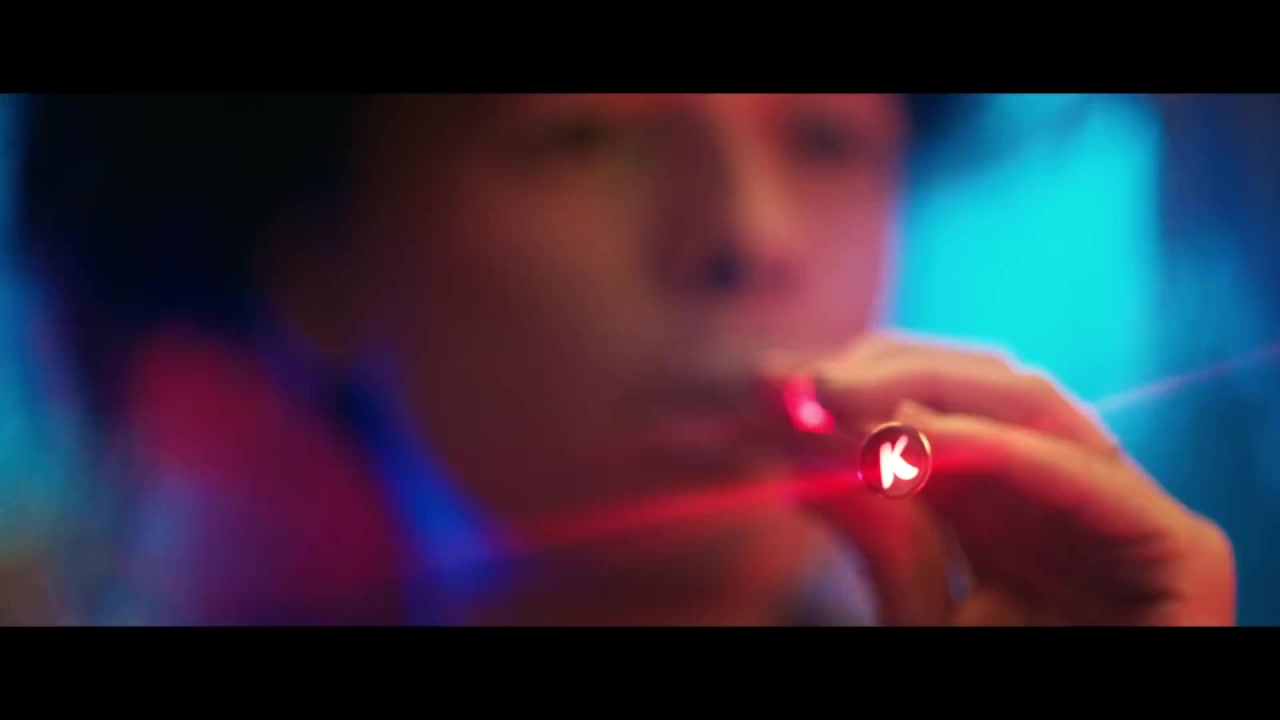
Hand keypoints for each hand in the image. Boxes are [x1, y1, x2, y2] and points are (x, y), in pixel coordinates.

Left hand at [777, 333, 1235, 625]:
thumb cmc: (1005, 694)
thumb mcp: (919, 619)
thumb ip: (882, 540)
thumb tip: (801, 455)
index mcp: (1010, 506)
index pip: (935, 408)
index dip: (856, 387)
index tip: (766, 386)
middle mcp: (1066, 496)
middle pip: (979, 388)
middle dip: (882, 370)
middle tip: (789, 379)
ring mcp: (1125, 515)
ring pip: (1029, 403)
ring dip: (924, 386)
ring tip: (831, 391)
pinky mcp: (1180, 549)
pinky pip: (1075, 472)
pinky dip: (991, 447)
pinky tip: (906, 444)